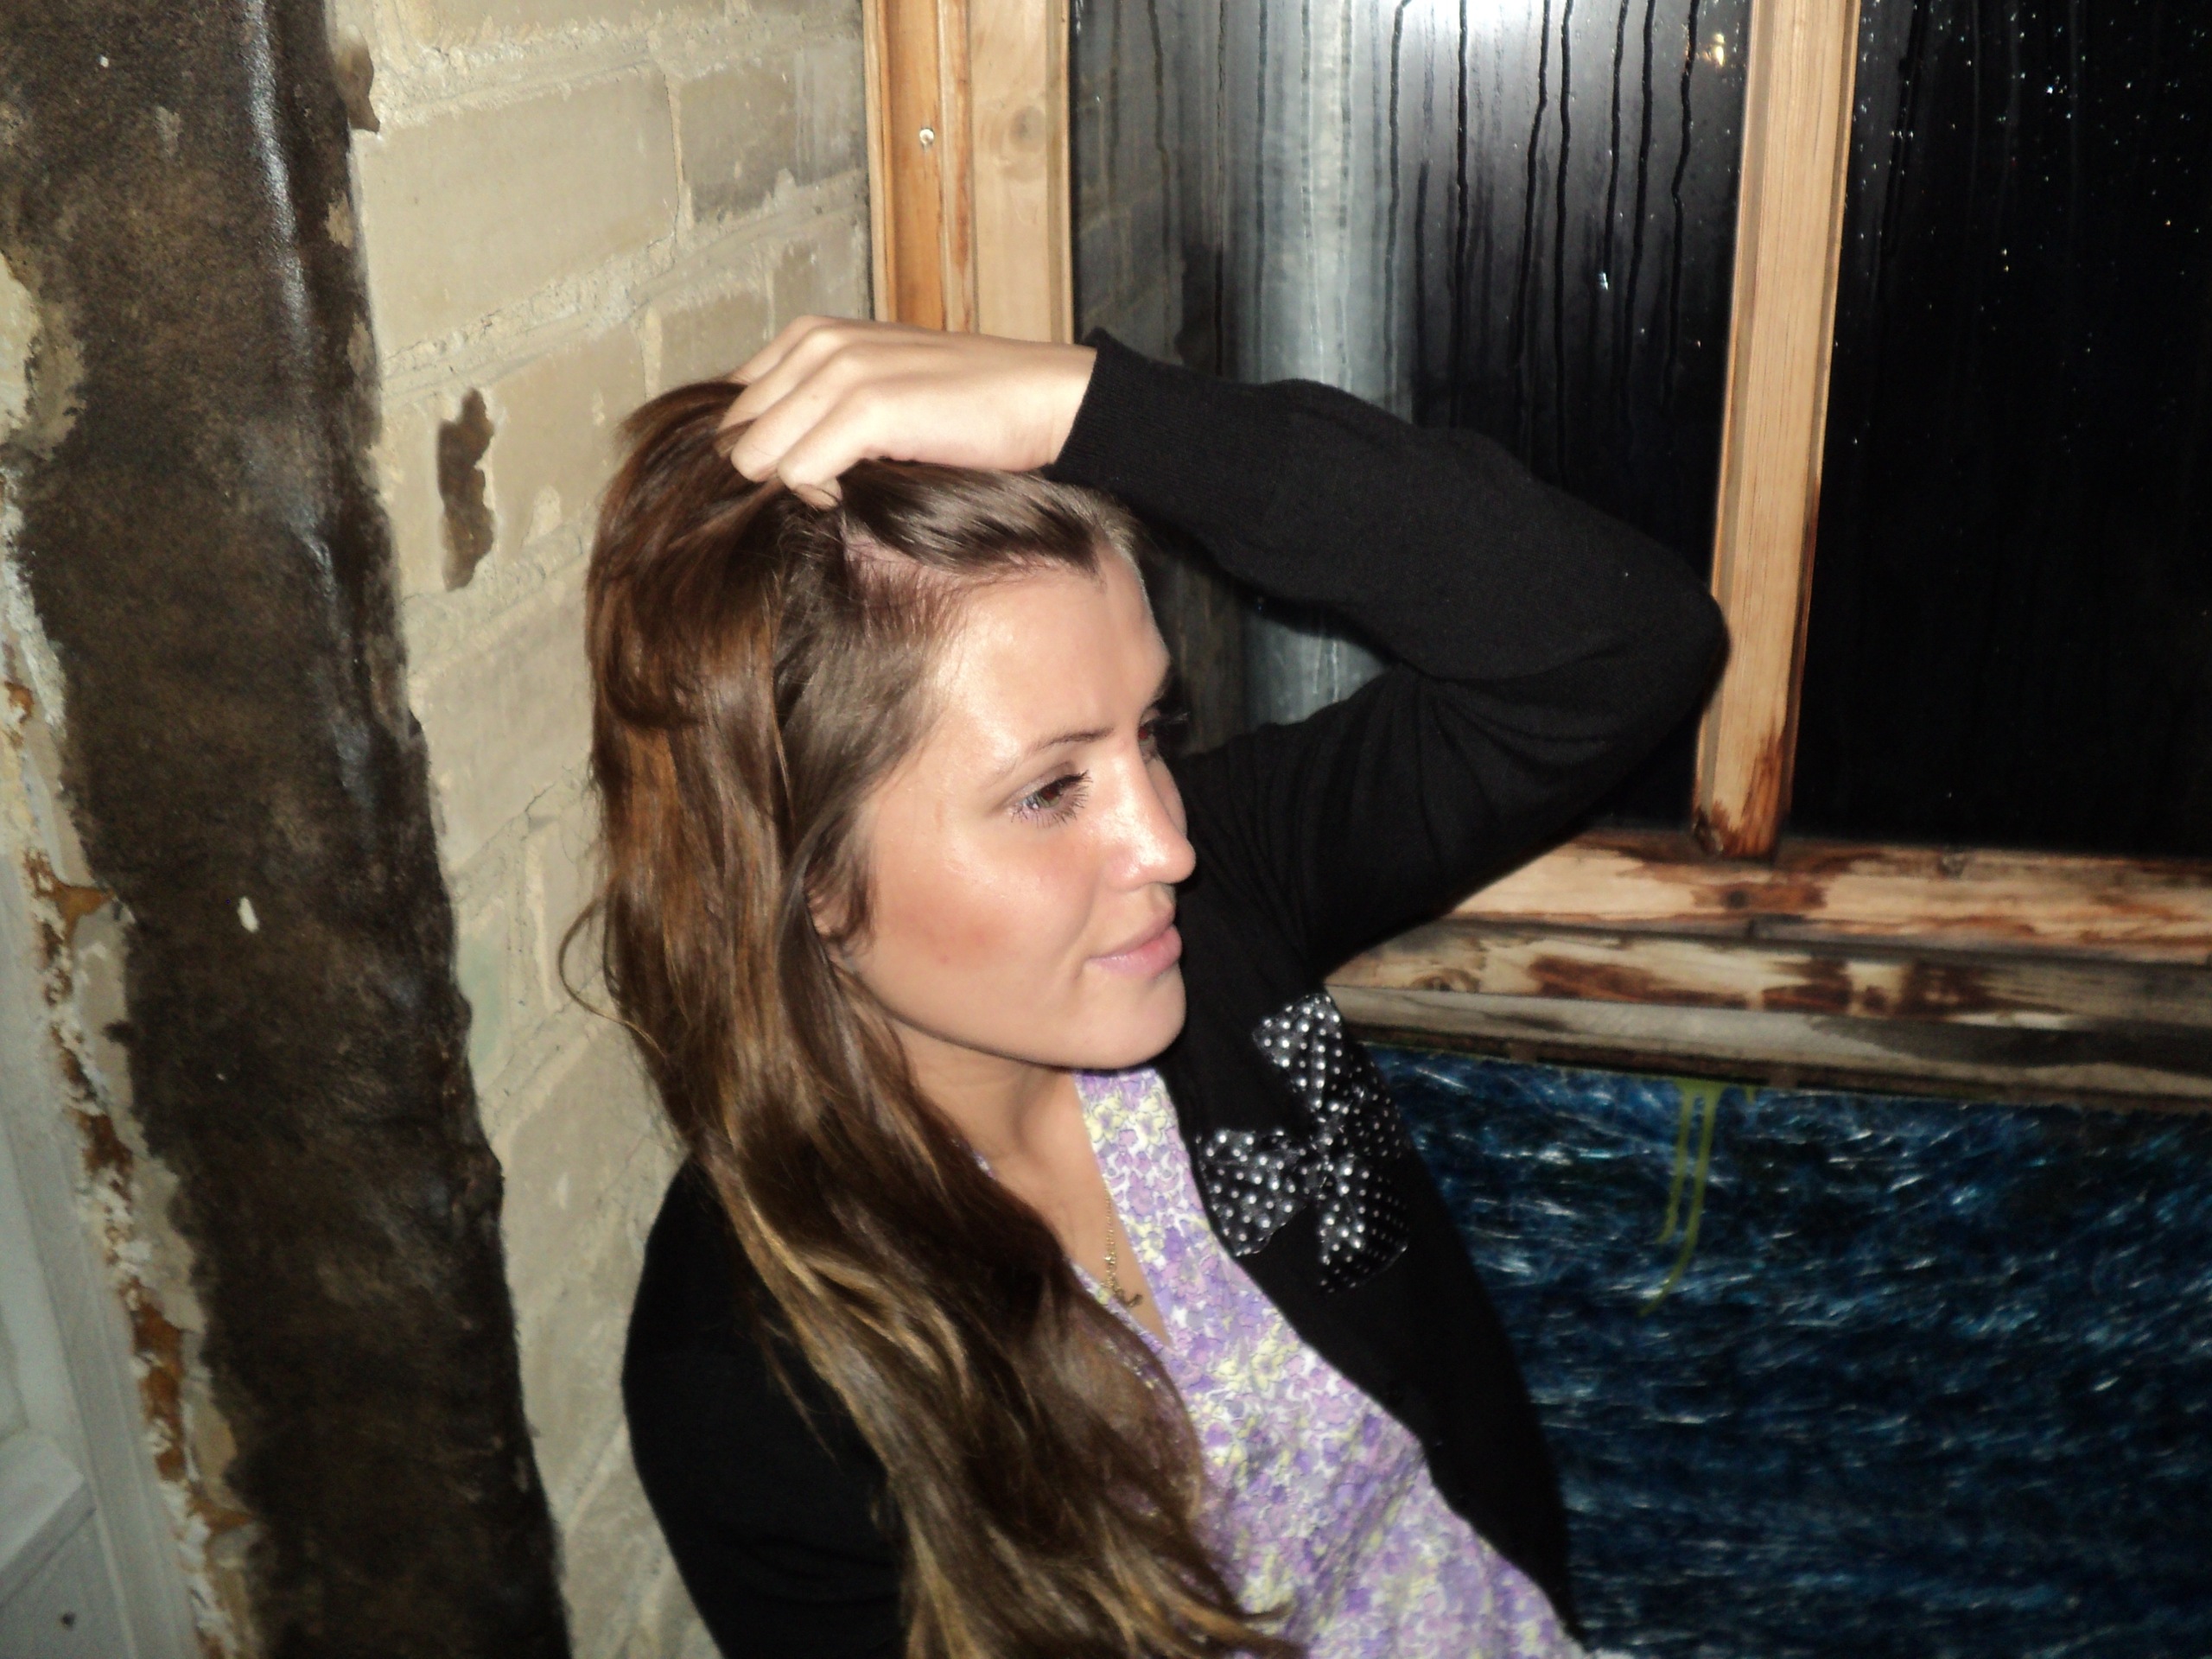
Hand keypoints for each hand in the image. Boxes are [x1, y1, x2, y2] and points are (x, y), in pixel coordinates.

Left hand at [721, 318, 1097, 505]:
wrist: (1041, 399)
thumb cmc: (965, 404)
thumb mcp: (877, 384)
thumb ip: (815, 404)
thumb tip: (755, 458)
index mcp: (812, 334)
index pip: (732, 406)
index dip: (761, 449)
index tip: (807, 468)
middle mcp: (818, 344)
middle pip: (737, 436)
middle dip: (771, 471)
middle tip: (826, 485)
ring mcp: (841, 373)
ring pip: (757, 458)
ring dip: (795, 487)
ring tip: (847, 485)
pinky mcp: (867, 409)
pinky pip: (798, 475)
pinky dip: (823, 497)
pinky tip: (861, 490)